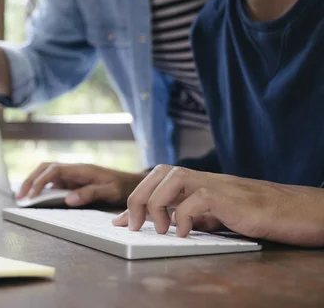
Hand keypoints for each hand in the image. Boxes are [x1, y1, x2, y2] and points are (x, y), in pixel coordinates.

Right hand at [17, 163, 145, 206]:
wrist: (132, 183)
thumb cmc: (122, 186)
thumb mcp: (110, 191)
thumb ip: (90, 193)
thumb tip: (68, 199)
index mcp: (81, 169)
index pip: (54, 170)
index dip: (40, 182)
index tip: (32, 196)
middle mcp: (74, 169)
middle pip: (45, 169)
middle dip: (31, 180)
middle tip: (20, 197)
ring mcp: (72, 175)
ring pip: (47, 174)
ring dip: (34, 183)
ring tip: (23, 198)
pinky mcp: (73, 181)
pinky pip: (53, 182)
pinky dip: (42, 187)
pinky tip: (36, 197)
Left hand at [112, 164, 323, 246]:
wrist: (287, 210)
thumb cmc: (249, 213)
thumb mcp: (210, 214)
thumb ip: (186, 214)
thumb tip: (158, 224)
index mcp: (193, 181)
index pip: (154, 179)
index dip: (133, 199)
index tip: (119, 222)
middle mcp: (200, 177)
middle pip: (157, 173)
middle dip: (137, 199)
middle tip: (133, 226)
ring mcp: (213, 184)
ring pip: (171, 178)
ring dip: (157, 205)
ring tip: (160, 230)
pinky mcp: (227, 197)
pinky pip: (196, 199)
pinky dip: (183, 217)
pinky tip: (183, 233)